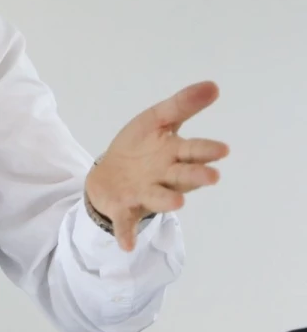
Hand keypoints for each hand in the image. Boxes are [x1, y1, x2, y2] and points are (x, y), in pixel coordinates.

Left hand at [85, 81, 228, 251]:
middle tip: (211, 177)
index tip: (221, 150)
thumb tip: (213, 85)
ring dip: (167, 200)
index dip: (206, 151)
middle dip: (195, 176)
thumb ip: (182, 105)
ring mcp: (145, 193)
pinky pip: (125, 222)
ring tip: (178, 202)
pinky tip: (125, 245)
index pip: (194, 151)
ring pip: (158, 198)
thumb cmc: (140, 148)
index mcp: (175, 154)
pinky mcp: (124, 207)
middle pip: (182, 176)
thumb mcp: (157, 121)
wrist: (109, 173)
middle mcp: (165, 177)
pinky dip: (125, 233)